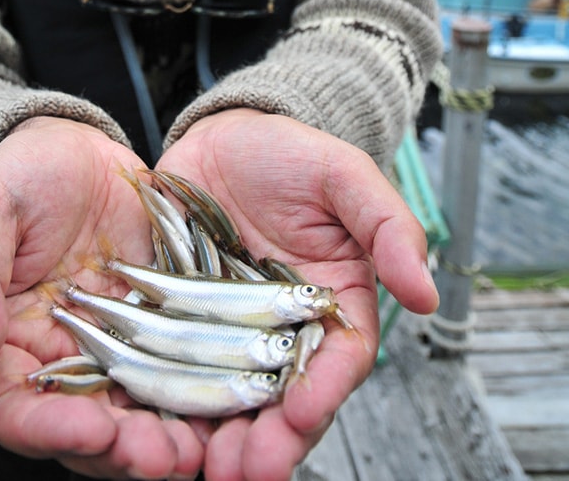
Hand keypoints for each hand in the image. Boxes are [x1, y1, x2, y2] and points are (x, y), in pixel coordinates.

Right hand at [0, 117, 205, 477]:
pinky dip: (205, 397)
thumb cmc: (24, 172)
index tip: (92, 431)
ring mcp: (119, 344)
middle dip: (125, 451)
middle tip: (162, 457)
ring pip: (140, 413)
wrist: (78, 142)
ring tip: (198, 449)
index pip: (20, 411)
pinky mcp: (165, 324)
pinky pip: (186, 370)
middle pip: (88, 430)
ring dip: (169, 440)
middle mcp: (66, 357)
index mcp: (11, 341)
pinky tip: (232, 405)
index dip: (51, 431)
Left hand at [158, 110, 439, 480]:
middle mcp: (284, 330)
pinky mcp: (183, 324)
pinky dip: (170, 404)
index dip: (324, 392)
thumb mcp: (342, 174)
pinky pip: (177, 371)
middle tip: (246, 471)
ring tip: (207, 469)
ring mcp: (231, 331)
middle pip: (284, 399)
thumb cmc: (288, 153)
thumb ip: (386, 226)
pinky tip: (156, 428)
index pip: (339, 361)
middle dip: (270, 440)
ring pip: (232, 399)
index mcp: (333, 303)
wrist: (220, 135)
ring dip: (222, 440)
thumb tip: (427, 294)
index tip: (302, 415)